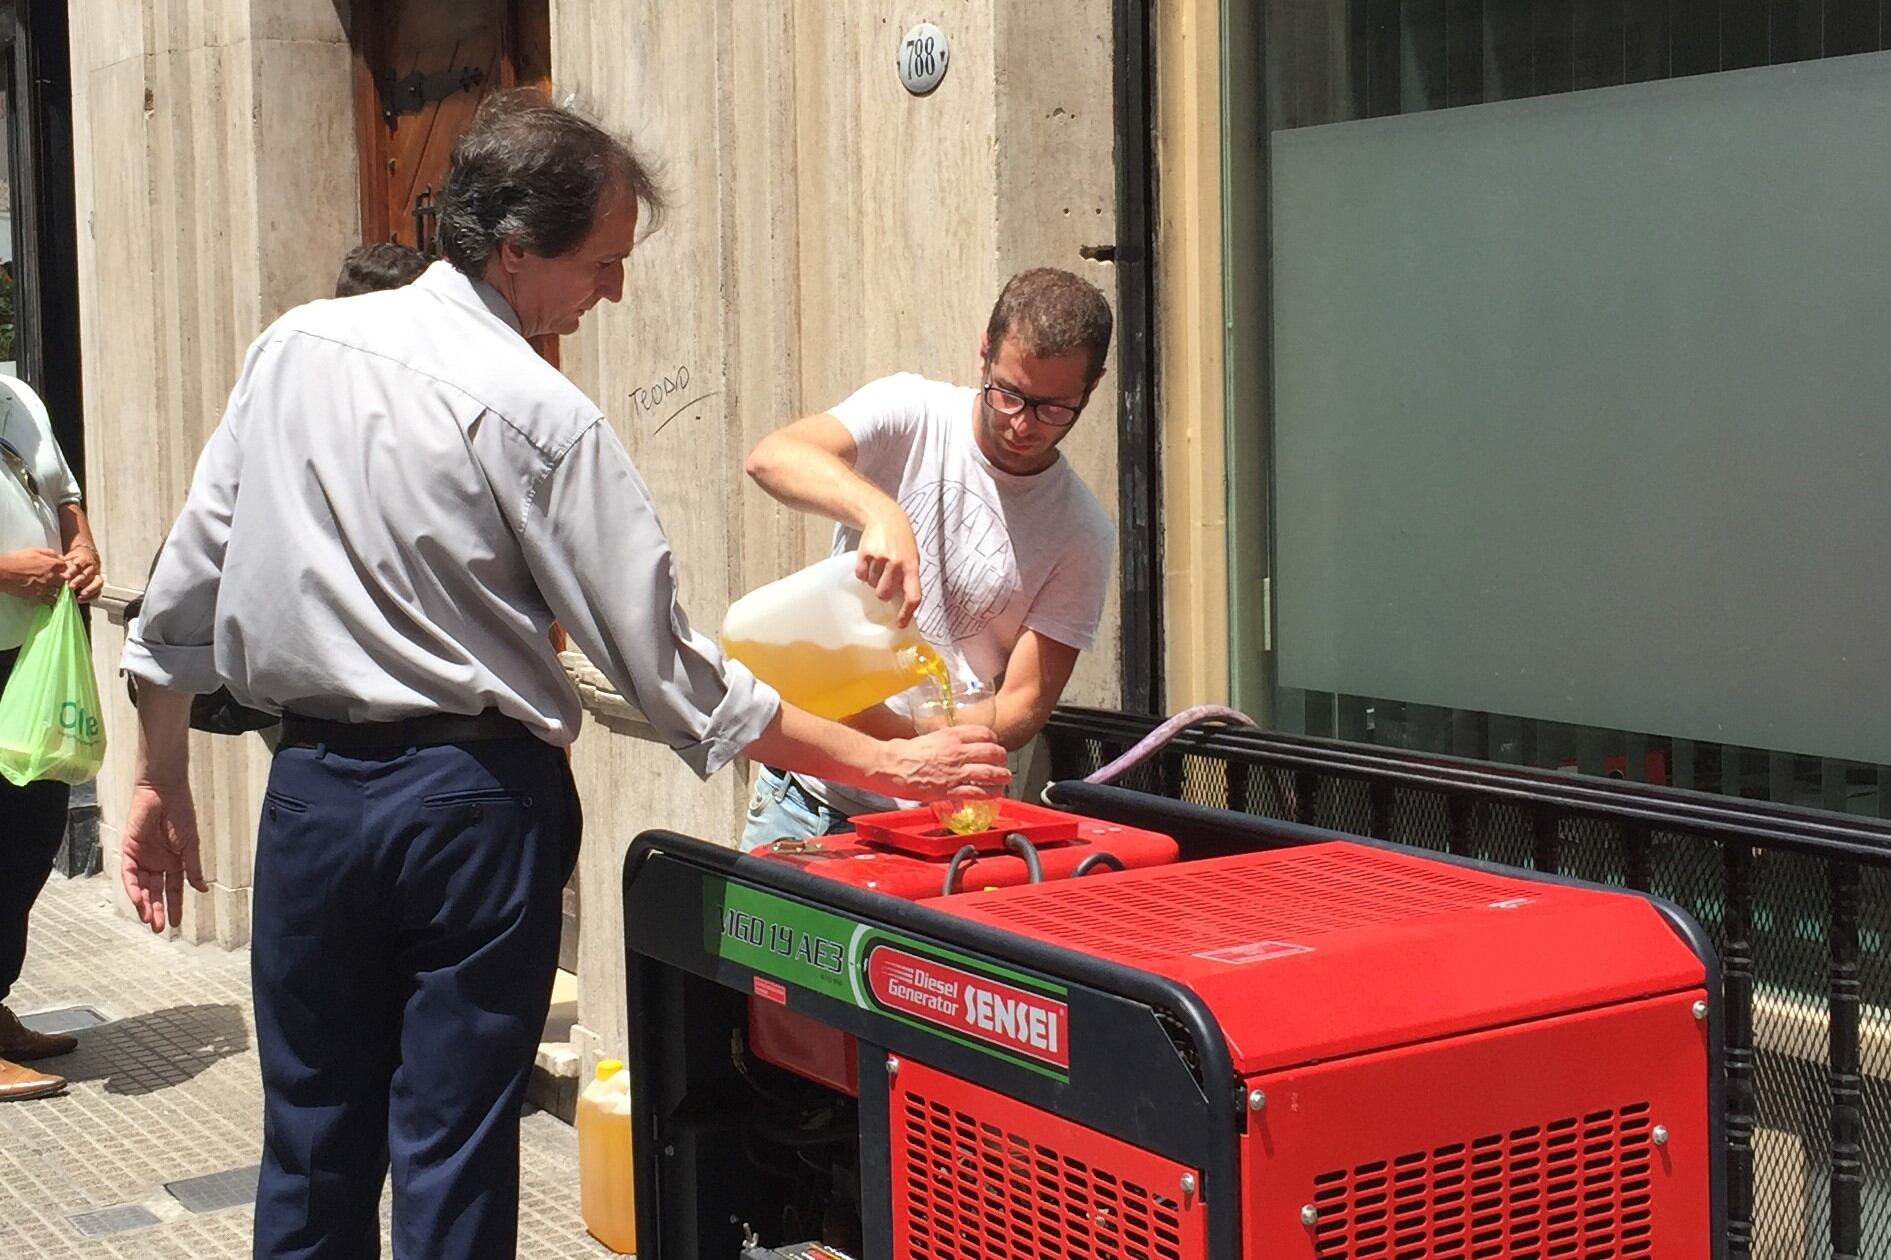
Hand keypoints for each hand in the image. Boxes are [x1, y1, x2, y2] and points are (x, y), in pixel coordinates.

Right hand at [0, 547, 67, 603]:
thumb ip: (50, 553)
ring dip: (55, 588)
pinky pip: (51, 600)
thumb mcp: (34, 551)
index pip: (65, 567)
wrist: (4, 572)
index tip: (57, 569)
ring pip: (58, 590)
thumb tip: (60, 557)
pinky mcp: (39, 597)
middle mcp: (52, 577)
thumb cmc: (17, 560)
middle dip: (61, 579)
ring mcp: (46, 588)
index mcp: (52, 565)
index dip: (62, 568)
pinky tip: (45, 595)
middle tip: (53, 578)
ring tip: (47, 586)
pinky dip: (50, 598)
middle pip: (64, 580)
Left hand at [63, 544, 101, 602]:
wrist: (85, 559)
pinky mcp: (98, 585)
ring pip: (97, 582)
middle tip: (71, 586)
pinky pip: (98, 591)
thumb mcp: (67, 560)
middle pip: (88, 574)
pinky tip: (81, 599)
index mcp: (84, 560)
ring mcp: (96, 577)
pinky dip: (91, 596)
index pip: (81, 564)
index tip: (66, 576)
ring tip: (81, 594)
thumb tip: (57, 575)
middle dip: (79, 581)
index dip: (73, 570)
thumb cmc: (74, 561)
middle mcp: (92, 568)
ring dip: (89, 589)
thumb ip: (63, 567)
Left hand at [121, 782, 207, 933]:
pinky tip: (139, 900)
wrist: (164, 794)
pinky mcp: (129, 851)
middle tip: (158, 928)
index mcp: (174, 862)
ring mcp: (142, 858)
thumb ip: (193, 868)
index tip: (176, 923)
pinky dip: (133, 888)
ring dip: (144, 903)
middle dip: (156, 910)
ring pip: (142, 887)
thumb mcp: (191, 845)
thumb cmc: (182, 815)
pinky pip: (129, 874)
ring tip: (148, 919)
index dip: (174, 906)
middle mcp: (156, 863)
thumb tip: (202, 889)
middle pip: (155, 892)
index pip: (173, 890)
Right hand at [855, 504, 922, 627]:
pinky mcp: (864, 553)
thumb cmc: (901, 540)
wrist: (885, 516)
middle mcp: (897, 563)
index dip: (906, 613)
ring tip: (879, 564)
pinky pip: (860, 575)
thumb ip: (908, 577)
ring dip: (874, 579)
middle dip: (883, 592)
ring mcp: (880, 558)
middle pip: (884, 594)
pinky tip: (869, 560)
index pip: (913, 596)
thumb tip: (902, 603)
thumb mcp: (912, 557)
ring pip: (871, 584)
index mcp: (912, 566)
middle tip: (885, 580)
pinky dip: (863, 572)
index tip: (900, 624)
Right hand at [872, 724, 1009, 800]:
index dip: (993, 738)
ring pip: (988, 772)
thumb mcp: (928, 738)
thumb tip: (951, 745)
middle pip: (990, 751)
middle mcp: (956, 752)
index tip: (994, 743)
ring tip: (1006, 779)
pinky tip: (995, 794)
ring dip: (1001, 776)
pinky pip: (976, 792)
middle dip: (1001, 757)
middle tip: (1003, 762)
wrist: (890, 765)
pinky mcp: (949, 789)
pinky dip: (989, 794)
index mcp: (950, 736)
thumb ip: (944, 741)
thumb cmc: (902, 752)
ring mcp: (954, 771)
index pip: (982, 732)